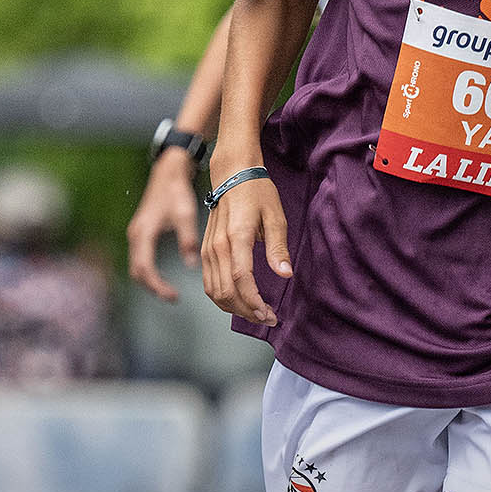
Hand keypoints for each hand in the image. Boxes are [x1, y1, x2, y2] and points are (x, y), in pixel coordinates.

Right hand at [127, 153, 201, 301]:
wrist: (168, 171)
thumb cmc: (176, 191)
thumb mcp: (185, 214)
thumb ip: (188, 240)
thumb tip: (191, 265)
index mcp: (144, 233)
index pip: (145, 269)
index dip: (157, 285)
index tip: (173, 295)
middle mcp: (136, 235)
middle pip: (137, 271)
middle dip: (152, 287)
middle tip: (171, 296)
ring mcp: (136, 233)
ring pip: (136, 266)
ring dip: (149, 280)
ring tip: (168, 290)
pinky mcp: (140, 232)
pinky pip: (139, 258)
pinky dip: (148, 270)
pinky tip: (162, 275)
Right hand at [201, 171, 291, 325]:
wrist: (232, 173)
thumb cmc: (257, 192)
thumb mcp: (275, 216)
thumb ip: (278, 248)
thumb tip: (285, 274)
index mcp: (236, 236)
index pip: (242, 279)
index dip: (255, 302)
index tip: (270, 313)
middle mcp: (218, 246)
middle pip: (226, 291)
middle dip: (247, 311)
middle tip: (268, 317)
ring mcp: (208, 249)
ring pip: (214, 291)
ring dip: (234, 308)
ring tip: (255, 313)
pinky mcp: (204, 251)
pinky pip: (208, 283)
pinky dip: (222, 298)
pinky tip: (239, 301)